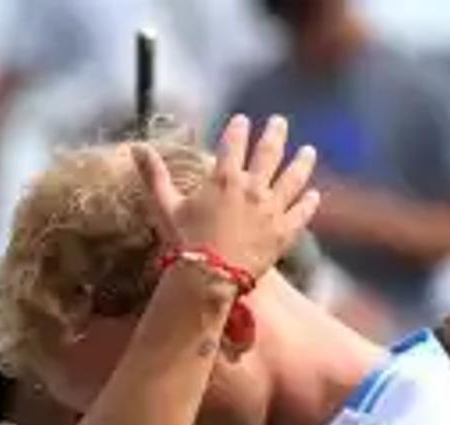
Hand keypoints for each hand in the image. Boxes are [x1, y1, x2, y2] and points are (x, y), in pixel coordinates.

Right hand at [144, 113, 324, 288]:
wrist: (208, 279)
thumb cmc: (184, 244)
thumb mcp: (165, 206)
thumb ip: (154, 175)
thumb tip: (136, 146)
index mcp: (225, 178)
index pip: (234, 143)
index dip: (238, 129)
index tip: (243, 120)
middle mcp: (253, 187)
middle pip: (269, 152)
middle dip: (275, 133)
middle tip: (279, 122)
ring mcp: (272, 209)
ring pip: (293, 178)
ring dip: (302, 162)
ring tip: (308, 151)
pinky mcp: (284, 233)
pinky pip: (301, 213)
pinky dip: (308, 203)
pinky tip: (313, 195)